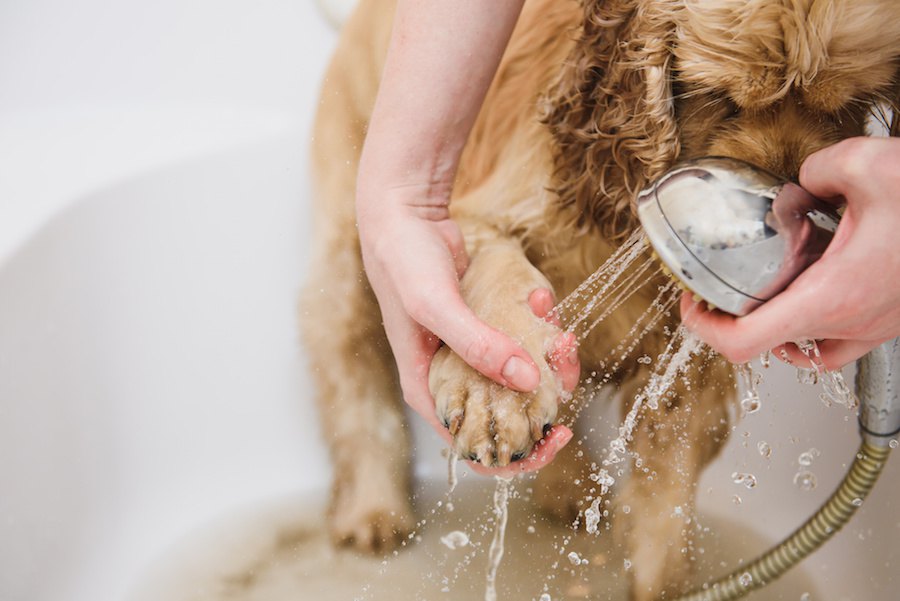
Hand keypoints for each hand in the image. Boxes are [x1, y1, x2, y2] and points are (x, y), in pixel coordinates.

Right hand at [357, 191, 576, 476]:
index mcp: (431, 392)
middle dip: (548, 393)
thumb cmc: (404, 265)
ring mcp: (472, 353)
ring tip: (558, 326)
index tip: (556, 435)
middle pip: (509, 412)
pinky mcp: (487, 328)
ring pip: (523, 375)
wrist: (403, 218)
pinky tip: (538, 299)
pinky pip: (523, 340)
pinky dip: (539, 324)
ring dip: (549, 354)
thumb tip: (527, 381)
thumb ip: (478, 345)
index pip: (476, 447)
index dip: (520, 454)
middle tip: (566, 358)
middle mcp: (453, 380)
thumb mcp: (435, 306)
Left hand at [681, 137, 899, 369]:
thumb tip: (804, 180)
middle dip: (731, 317)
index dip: (704, 328)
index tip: (691, 303)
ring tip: (757, 291)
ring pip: (800, 349)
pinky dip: (807, 330)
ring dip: (769, 325)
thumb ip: (816, 168)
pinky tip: (805, 296)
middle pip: (764, 345)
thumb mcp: (867, 165)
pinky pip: (834, 344)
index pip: (744, 343)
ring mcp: (869, 330)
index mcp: (831, 297)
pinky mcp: (885, 323)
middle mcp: (848, 324)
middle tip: (717, 286)